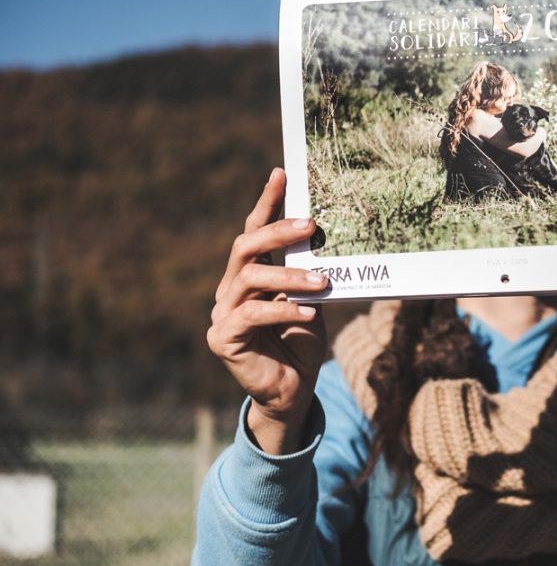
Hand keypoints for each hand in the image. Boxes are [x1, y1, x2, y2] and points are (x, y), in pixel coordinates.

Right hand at [206, 168, 328, 453]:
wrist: (293, 391)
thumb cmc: (302, 343)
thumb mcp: (310, 300)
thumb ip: (307, 272)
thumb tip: (324, 235)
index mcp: (250, 276)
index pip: (254, 231)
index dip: (266, 202)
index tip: (282, 173)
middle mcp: (231, 289)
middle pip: (245, 247)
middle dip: (277, 231)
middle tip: (311, 224)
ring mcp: (223, 313)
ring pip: (250, 278)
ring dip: (289, 276)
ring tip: (321, 280)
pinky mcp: (223, 338)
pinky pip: (252, 314)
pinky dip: (283, 309)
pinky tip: (308, 312)